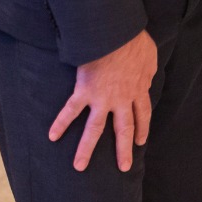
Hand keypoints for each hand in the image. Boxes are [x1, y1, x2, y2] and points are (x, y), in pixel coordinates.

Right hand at [48, 29, 156, 172]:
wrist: (117, 34)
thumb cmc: (134, 41)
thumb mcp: (149, 56)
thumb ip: (148, 70)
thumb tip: (147, 75)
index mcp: (138, 89)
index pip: (142, 114)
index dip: (142, 128)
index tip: (140, 141)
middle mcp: (121, 99)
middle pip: (124, 129)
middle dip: (123, 150)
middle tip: (124, 167)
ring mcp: (102, 98)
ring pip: (95, 129)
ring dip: (86, 149)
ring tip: (79, 166)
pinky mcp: (85, 92)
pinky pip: (71, 110)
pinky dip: (60, 123)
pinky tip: (52, 136)